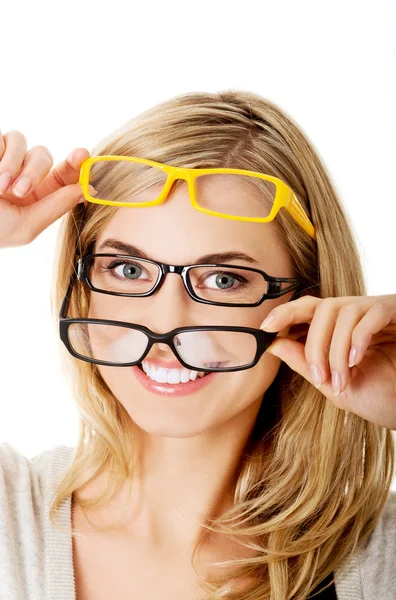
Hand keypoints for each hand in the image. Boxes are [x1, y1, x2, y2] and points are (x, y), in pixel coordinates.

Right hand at [0, 128, 92, 248]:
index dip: (77, 165)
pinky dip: (2, 156)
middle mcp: (23, 175)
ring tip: (1, 187)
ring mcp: (5, 159)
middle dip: (37, 170)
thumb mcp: (27, 226)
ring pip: (26, 145)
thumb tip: (85, 189)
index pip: (64, 176)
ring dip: (15, 166)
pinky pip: (6, 138)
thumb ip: (56, 207)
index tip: (84, 157)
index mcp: (37, 196)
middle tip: (21, 189)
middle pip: (46, 156)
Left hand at [260, 294, 395, 429]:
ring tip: (342, 379)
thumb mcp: (334, 384)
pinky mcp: (395, 312)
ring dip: (335, 350)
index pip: (307, 309)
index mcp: (338, 328)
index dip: (285, 312)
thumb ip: (305, 364)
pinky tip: (355, 361)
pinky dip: (357, 339)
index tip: (264, 327)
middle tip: (317, 374)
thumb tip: (274, 344)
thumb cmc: (381, 396)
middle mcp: (355, 314)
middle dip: (312, 341)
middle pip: (320, 307)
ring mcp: (376, 311)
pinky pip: (370, 316)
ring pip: (342, 313)